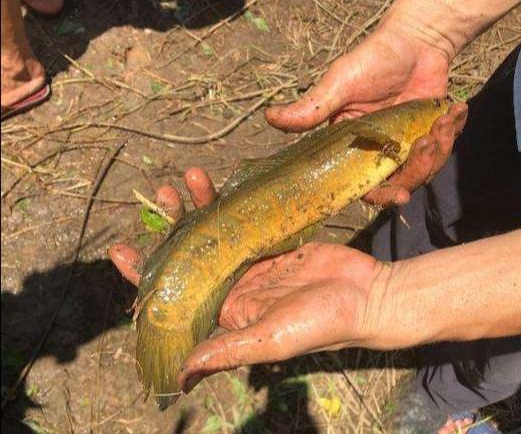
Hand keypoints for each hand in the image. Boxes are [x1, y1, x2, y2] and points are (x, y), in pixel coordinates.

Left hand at [109, 168, 386, 394]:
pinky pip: (246, 220)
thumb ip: (226, 350)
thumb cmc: (322, 325)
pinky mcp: (276, 243)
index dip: (145, 274)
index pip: (176, 294)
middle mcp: (236, 287)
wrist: (367, 297)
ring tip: (187, 179)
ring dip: (199, 207)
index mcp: (227, 313)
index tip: (121, 250)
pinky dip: (231, 203)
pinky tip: (219, 184)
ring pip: (217, 232)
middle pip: (192, 255)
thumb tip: (178, 374)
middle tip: (159, 198)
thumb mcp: (271, 340)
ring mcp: (255, 263)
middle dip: (171, 228)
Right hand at [265, 21, 466, 206]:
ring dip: (438, 149)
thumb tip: (269, 118)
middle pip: (399, 181)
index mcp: (352, 144)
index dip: (380, 195)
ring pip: (425, 168)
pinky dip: (451, 133)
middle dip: (418, 169)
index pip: (362, 183)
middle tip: (427, 143)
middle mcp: (378, 149)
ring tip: (441, 120)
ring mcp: (406, 142)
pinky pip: (444, 148)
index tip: (400, 194)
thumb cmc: (374, 58)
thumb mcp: (341, 82)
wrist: (417, 38)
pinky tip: (453, 111)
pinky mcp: (430, 131)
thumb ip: (312, 106)